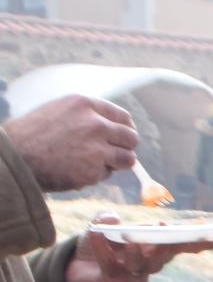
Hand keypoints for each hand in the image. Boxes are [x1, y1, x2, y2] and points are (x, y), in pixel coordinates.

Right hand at [6, 96, 140, 192]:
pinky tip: (74, 171)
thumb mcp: (58, 112)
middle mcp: (95, 123)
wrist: (13, 157)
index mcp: (85, 104)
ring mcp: (96, 148)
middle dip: (124, 148)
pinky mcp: (93, 170)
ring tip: (91, 163)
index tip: (122, 137)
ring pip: (127, 159)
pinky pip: (107, 174)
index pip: (123, 117)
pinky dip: (95, 176)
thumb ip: (86, 116)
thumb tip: (113, 128)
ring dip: (114, 164)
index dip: (125, 129)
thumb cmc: (30, 135)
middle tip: (111, 154)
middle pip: (131, 138)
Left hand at [65, 216, 212, 281]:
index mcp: (155, 244)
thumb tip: (113, 219)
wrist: (78, 265)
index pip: (181, 242)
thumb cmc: (100, 242)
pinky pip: (113, 268)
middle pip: (168, 254)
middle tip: (169, 231)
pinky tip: (97, 236)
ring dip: (139, 253)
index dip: (199, 240)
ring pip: (144, 266)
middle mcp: (151, 260)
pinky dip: (104, 251)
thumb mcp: (101, 224)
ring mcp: (136, 274)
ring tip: (130, 241)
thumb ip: (106, 217)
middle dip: (172, 244)